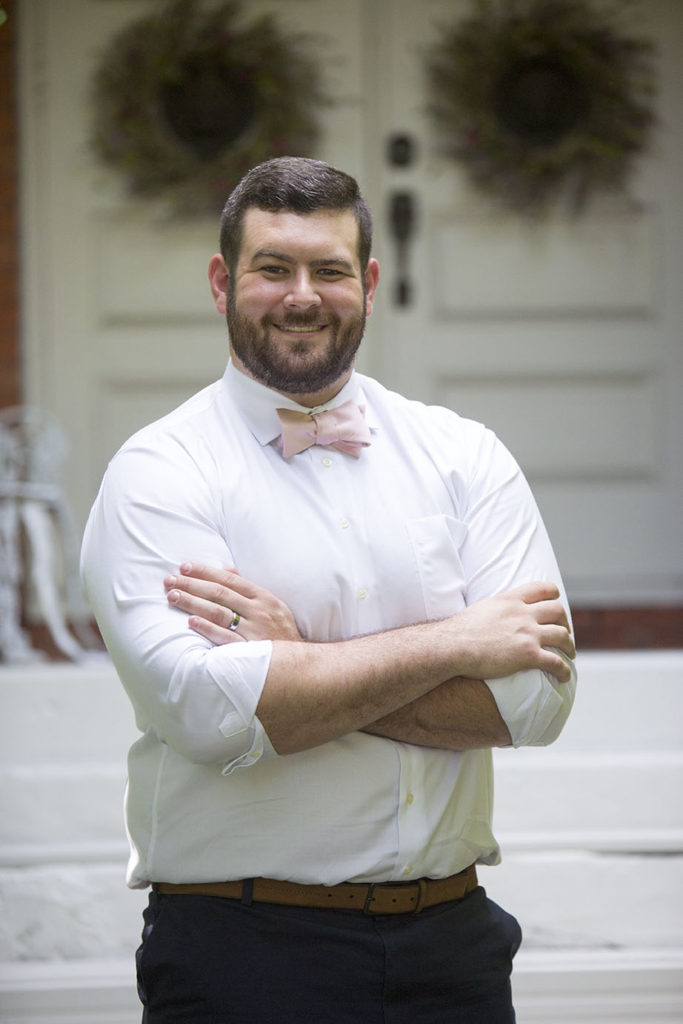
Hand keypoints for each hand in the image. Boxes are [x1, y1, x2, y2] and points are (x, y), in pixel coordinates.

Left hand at [164, 563, 301, 643]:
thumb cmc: (281, 632)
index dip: (206, 571)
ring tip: (173, 596)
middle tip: (169, 579)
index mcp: (262, 597)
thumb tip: (228, 569)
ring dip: (193, 602)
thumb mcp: (272, 605)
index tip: (185, 566)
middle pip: (219, 593)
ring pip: (218, 612)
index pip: (229, 579)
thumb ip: (248, 588)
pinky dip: (208, 628)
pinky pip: (224, 637)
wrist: (300, 664)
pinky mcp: (249, 650)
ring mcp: (253, 631)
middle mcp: (257, 611)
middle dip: (192, 584)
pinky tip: (190, 621)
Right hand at [449, 581, 575, 682]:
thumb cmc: (460, 631)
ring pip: (562, 635)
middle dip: (565, 622)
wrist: (452, 646)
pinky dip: (564, 670)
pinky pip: (556, 662)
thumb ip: (497, 608)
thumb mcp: (482, 608)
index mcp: (511, 600)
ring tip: (570, 654)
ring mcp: (527, 633)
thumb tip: (497, 615)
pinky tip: (564, 677)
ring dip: (569, 646)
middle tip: (565, 633)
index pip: (542, 588)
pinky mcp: (528, 654)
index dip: (554, 595)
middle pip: (557, 610)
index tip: (557, 603)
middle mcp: (523, 613)